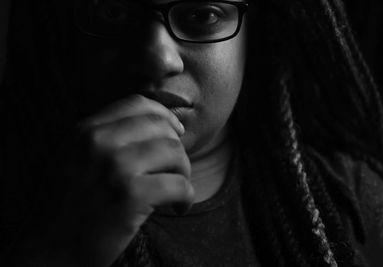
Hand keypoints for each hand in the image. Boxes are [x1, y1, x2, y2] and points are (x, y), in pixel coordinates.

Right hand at [29, 95, 194, 266]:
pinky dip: (186, 197)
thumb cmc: (69, 207)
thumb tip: (155, 123)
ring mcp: (116, 167)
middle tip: (176, 169)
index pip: (138, 104)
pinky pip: (179, 185)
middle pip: (161, 126)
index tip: (176, 133)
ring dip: (184, 172)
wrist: (50, 251)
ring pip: (175, 152)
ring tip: (176, 190)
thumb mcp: (74, 159)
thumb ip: (104, 137)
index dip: (164, 116)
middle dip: (177, 148)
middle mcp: (99, 142)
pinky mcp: (131, 195)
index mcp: (86, 131)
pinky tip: (178, 207)